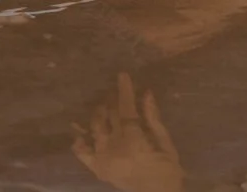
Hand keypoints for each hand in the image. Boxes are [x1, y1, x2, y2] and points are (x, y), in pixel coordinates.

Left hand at [72, 71, 183, 191]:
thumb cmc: (167, 170)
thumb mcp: (165, 143)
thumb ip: (154, 118)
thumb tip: (146, 93)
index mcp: (134, 141)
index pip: (126, 109)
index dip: (124, 91)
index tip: (122, 75)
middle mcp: (114, 149)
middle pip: (110, 116)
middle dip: (111, 99)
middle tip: (114, 91)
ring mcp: (103, 160)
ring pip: (96, 129)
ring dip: (98, 114)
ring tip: (103, 106)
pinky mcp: (99, 170)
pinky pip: (83, 154)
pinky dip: (79, 143)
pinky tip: (79, 134)